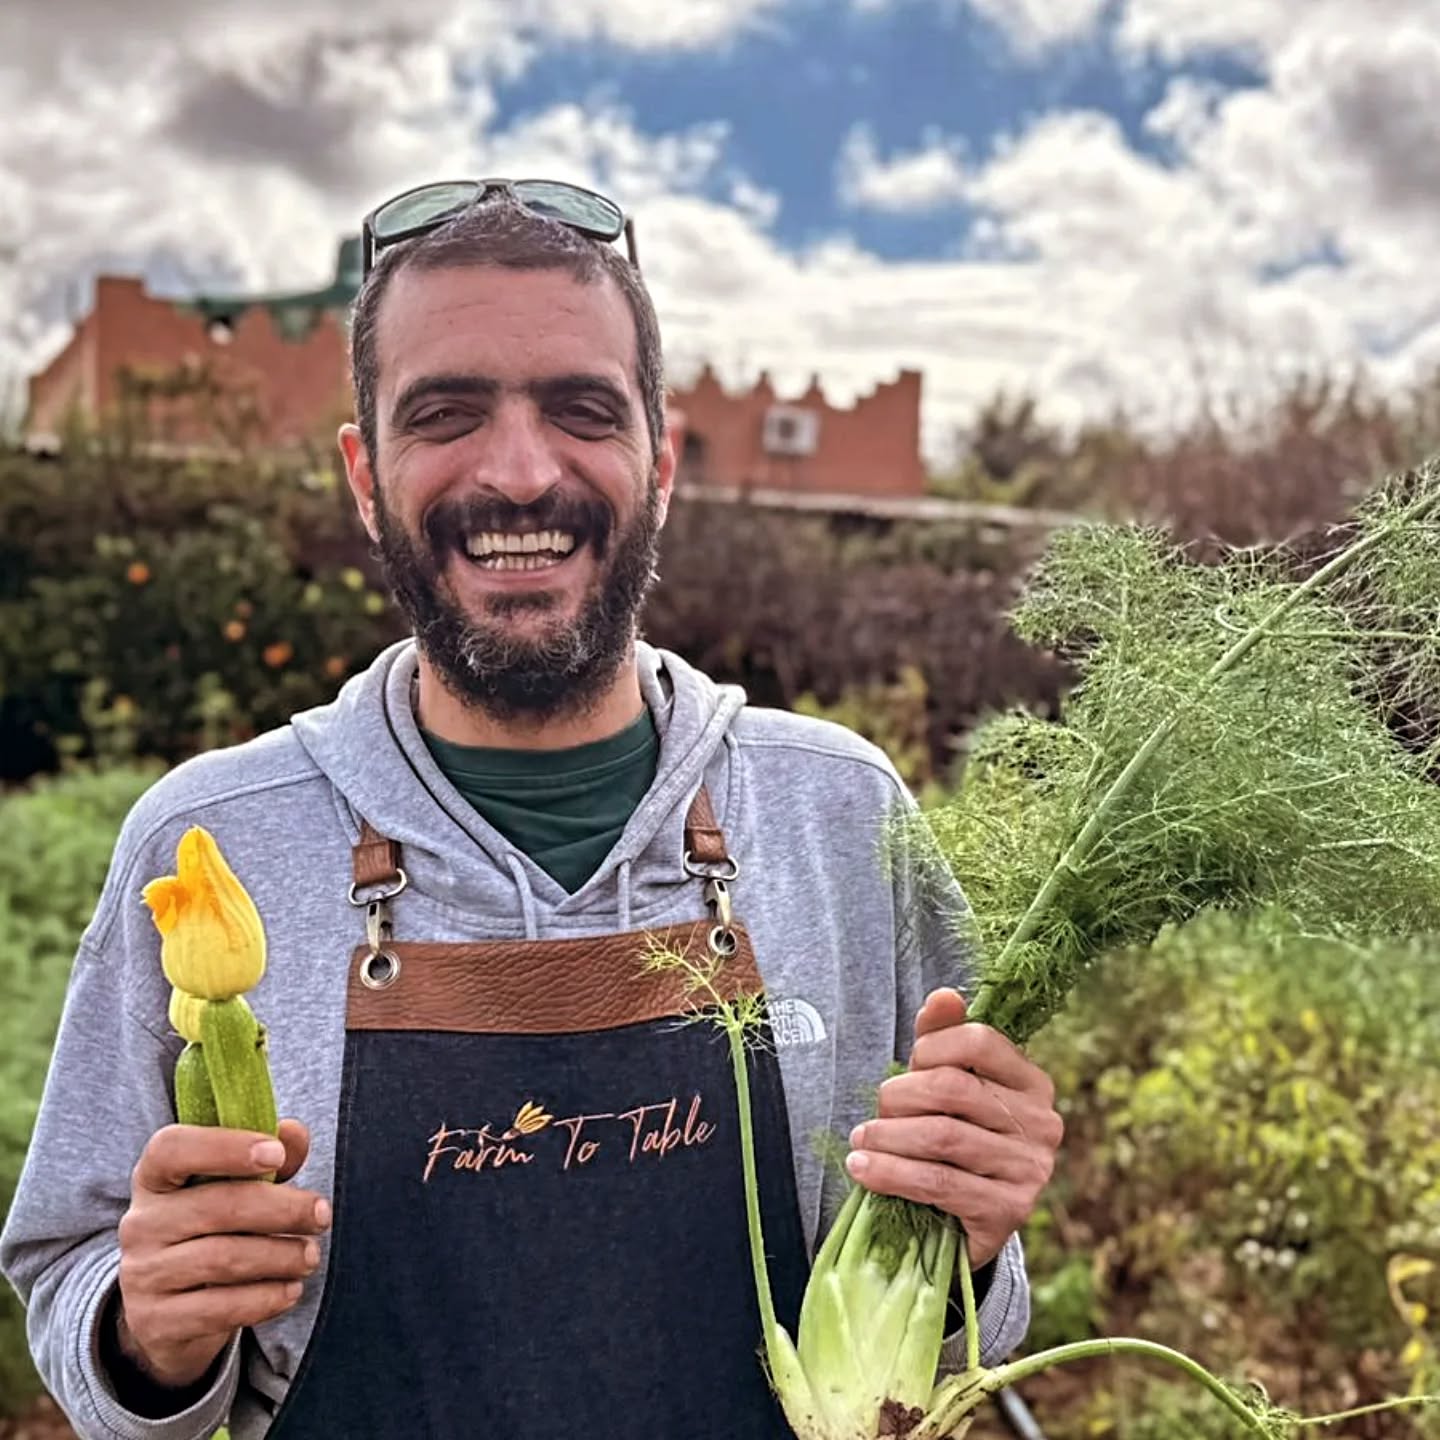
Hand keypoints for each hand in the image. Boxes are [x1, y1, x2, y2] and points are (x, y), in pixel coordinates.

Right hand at [115, 1119, 329, 1389]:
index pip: (172, 1148)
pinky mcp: (156, 1322)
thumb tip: (293, 1134)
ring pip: (222, 1259)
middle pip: (217, 1206)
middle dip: (282, 1209)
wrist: (170, 1310)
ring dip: (279, 1256)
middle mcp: (141, 1223)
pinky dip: (264, 1298)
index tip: (276, 1154)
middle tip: (321, 1216)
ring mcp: (144, 1275)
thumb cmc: (213, 1228)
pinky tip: (291, 1290)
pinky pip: (218, 1308)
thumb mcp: (235, 1186)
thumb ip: (268, 1155)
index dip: (226, 1147)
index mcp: (154, 1177)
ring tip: (310, 1256)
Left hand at [845, 989, 1062, 1267]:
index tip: (905, 1068)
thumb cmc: (955, 1138)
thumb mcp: (949, 1085)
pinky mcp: (1009, 1210)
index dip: (930, 1048)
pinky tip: (863, 1170)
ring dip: (887, 1138)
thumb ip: (943, 1039)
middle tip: (874, 1113)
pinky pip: (939, 1183)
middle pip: (954, 1088)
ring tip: (860, 1141)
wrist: (968, 1221)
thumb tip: (943, 995)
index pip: (979, 1041)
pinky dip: (891, 1174)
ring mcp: (1030, 1168)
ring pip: (942, 1136)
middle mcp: (1041, 1122)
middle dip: (899, 1097)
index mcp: (1031, 1082)